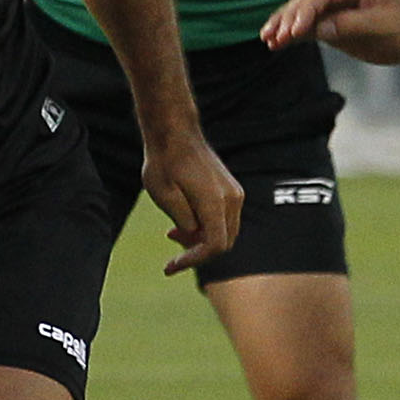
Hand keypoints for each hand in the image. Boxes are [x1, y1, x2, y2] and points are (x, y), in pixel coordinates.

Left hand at [140, 128, 244, 273]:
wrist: (175, 135)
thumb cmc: (164, 163)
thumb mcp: (164, 196)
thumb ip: (183, 221)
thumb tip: (195, 237)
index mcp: (215, 202)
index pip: (215, 245)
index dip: (194, 260)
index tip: (171, 265)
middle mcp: (232, 199)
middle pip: (224, 243)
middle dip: (198, 252)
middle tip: (171, 248)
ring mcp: (235, 194)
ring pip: (225, 232)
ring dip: (202, 240)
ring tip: (172, 233)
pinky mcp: (232, 191)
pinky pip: (224, 220)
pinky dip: (207, 228)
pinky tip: (185, 222)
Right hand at [262, 0, 399, 65]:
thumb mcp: (383, 25)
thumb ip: (351, 25)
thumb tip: (319, 29)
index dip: (304, 12)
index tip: (294, 31)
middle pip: (306, 0)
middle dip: (288, 18)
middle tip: (273, 37)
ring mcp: (336, 6)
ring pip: (303, 12)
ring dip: (284, 25)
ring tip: (267, 40)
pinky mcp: (334, 22)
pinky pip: (309, 26)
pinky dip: (293, 34)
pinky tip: (276, 44)